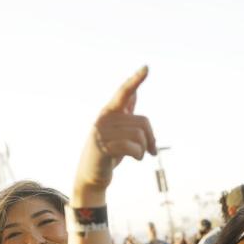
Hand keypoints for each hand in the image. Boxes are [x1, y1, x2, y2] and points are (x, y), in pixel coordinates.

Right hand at [74, 66, 156, 198]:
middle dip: (151, 139)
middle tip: (151, 151)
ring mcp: (101, 132)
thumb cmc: (109, 153)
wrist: (92, 176)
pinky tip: (136, 159)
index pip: (124, 92)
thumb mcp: (118, 131)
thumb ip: (125, 113)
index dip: (135, 80)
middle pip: (143, 122)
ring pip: (139, 135)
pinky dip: (139, 155)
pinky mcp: (102, 147)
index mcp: (109, 112)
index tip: (147, 67)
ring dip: (144, 149)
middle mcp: (104, 118)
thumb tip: (134, 92)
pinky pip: (132, 147)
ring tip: (138, 155)